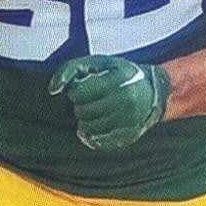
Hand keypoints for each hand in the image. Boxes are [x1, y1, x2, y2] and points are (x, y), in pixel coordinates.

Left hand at [49, 55, 170, 150]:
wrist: (153, 92)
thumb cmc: (119, 74)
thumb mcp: (99, 63)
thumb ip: (71, 69)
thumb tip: (52, 90)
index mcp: (118, 80)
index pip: (79, 93)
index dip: (75, 91)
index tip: (84, 88)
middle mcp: (126, 101)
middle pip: (82, 111)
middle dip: (80, 106)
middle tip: (89, 101)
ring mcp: (128, 121)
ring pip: (87, 129)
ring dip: (83, 122)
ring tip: (92, 113)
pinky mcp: (128, 137)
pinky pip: (97, 142)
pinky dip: (91, 136)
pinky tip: (94, 128)